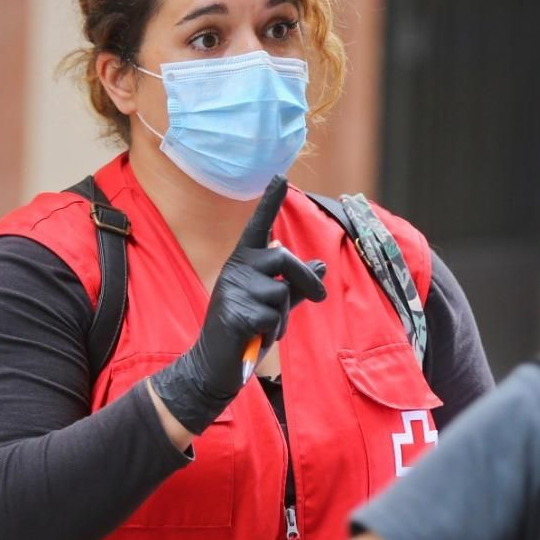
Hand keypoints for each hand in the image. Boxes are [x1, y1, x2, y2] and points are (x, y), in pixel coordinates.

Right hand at [149, 177, 326, 434]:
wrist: (216, 363)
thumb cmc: (247, 329)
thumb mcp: (274, 303)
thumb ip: (297, 284)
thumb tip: (321, 263)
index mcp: (244, 261)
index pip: (259, 226)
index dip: (269, 201)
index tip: (280, 175)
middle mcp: (236, 268)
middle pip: (284, 259)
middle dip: (307, 280)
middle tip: (322, 298)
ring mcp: (232, 290)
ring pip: (282, 295)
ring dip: (282, 318)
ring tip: (261, 327)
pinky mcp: (233, 313)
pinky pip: (274, 318)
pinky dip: (272, 333)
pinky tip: (254, 338)